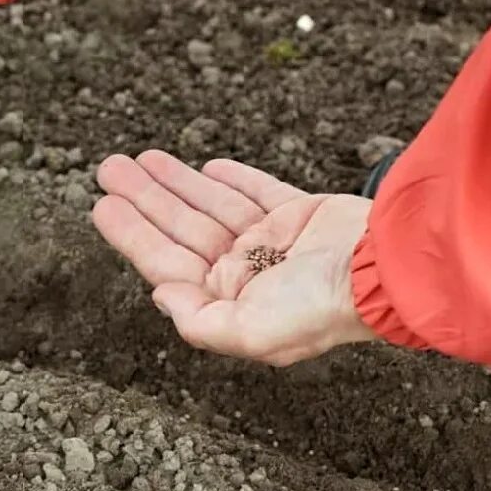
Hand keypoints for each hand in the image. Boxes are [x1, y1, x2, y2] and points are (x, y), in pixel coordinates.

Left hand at [93, 151, 376, 365]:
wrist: (387, 269)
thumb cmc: (321, 307)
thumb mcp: (252, 333)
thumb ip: (200, 322)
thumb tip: (160, 295)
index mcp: (230, 302)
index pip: (167, 263)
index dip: (132, 233)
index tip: (103, 205)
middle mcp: (248, 273)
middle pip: (181, 229)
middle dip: (144, 199)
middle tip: (109, 168)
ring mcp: (275, 243)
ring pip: (211, 206)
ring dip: (176, 182)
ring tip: (140, 157)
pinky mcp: (302, 215)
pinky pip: (257, 192)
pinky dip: (232, 179)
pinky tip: (206, 166)